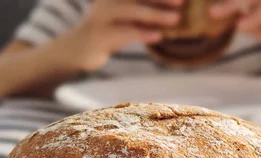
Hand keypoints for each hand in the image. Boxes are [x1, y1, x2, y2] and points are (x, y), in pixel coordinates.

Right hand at [58, 0, 183, 71]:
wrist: (78, 50)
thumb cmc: (108, 32)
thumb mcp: (127, 19)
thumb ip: (145, 13)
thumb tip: (174, 13)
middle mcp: (108, 0)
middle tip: (182, 1)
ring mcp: (101, 17)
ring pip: (132, 11)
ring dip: (156, 14)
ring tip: (175, 19)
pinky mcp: (99, 36)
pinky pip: (124, 32)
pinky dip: (143, 33)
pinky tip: (158, 36)